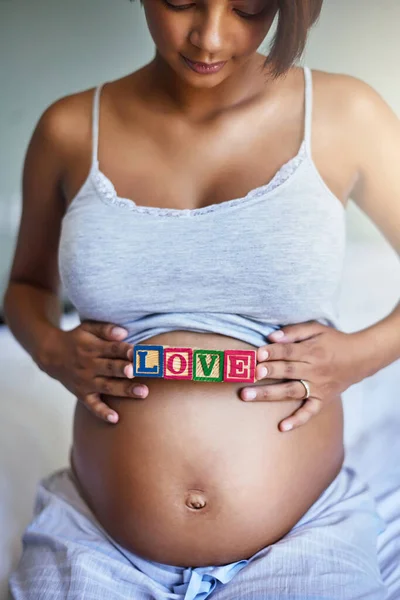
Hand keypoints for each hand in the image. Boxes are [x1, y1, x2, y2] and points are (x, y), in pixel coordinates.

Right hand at [42, 320, 148, 423]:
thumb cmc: (76, 340)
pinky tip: (115, 419)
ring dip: (124, 390)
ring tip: (143, 392)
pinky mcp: (82, 394)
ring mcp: (86, 381)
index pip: (111, 348)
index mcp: (92, 347)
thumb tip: (124, 333)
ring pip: (107, 387)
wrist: (51, 355)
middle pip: (110, 368)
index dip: (124, 350)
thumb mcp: (87, 328)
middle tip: (137, 371)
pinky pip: (92, 406)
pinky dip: (103, 413)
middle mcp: (89, 365)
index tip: (137, 352)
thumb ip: (106, 329)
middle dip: (124, 370)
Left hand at [240, 321, 362, 431]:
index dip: (272, 352)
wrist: (360, 358)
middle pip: (287, 371)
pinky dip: (297, 420)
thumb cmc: (333, 341)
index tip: (256, 353)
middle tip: (249, 374)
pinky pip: (309, 412)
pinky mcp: (322, 400)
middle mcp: (314, 371)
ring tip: (246, 395)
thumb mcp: (316, 329)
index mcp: (312, 351)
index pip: (288, 352)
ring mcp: (318, 387)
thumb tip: (271, 337)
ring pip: (290, 391)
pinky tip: (282, 427)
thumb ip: (294, 332)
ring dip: (268, 394)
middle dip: (267, 372)